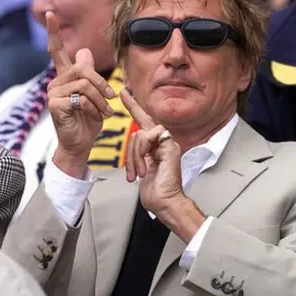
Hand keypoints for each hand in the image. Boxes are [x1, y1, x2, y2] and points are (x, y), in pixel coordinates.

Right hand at [45, 11, 114, 176]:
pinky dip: (93, 109)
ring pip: (85, 85)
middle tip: (111, 100)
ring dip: (101, 100)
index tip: (50, 14)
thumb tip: (84, 51)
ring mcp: (53, 93)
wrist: (81, 144)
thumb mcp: (95, 96)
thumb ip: (89, 75)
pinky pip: (81, 98)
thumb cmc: (88, 121)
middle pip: (84, 70)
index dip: (54, 33)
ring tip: (105, 112)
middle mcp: (56, 82)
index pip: (58, 51)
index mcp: (65, 77)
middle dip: (102, 85)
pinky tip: (94, 117)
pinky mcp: (55, 104)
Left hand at [122, 89, 205, 240]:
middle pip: (139, 129)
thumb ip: (139, 153)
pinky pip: (148, 137)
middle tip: (131, 155)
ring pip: (140, 134)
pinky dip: (141, 153)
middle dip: (131, 142)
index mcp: (158, 146)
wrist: (166, 203)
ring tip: (139, 173)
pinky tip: (145, 168)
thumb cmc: (156, 191)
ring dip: (134, 156)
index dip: (134, 106)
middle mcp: (165, 142)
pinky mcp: (170, 147)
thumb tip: (134, 144)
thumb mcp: (142, 168)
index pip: (145, 122)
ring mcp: (169, 144)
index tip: (125, 93)